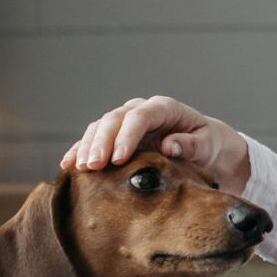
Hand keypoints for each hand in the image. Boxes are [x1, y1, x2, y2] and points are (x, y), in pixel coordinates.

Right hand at [60, 96, 250, 192]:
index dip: (127, 136)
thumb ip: (190, 144)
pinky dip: (81, 150)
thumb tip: (168, 146)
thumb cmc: (209, 144)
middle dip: (101, 142)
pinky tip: (68, 165)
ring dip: (88, 147)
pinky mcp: (118, 135)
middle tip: (93, 166)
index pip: (140, 117)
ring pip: (100, 127)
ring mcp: (127, 121)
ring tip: (79, 168)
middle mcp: (141, 110)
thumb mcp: (207, 145)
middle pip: (114, 120)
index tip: (118, 159)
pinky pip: (95, 139)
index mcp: (164, 108)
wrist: (206, 146)